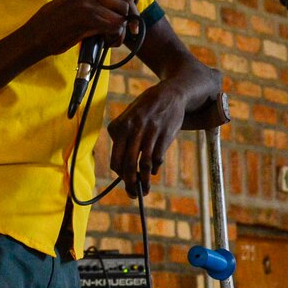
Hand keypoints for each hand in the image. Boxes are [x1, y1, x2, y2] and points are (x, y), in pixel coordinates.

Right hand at [28, 0, 136, 57]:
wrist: (37, 33)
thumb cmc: (58, 21)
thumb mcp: (78, 2)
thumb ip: (98, 1)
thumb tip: (124, 11)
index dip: (132, 12)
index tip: (133, 25)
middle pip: (126, 5)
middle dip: (129, 23)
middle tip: (119, 36)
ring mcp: (89, 2)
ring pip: (123, 18)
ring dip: (121, 33)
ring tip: (109, 40)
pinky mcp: (88, 17)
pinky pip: (115, 27)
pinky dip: (115, 38)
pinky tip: (105, 42)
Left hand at [106, 82, 188, 197]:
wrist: (170, 93)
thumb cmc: (147, 108)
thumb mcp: (129, 117)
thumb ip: (123, 138)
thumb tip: (123, 166)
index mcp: (120, 127)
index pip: (116, 159)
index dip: (120, 174)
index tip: (125, 180)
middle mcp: (133, 130)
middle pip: (128, 164)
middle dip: (130, 183)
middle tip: (132, 194)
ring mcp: (149, 132)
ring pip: (144, 164)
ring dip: (144, 181)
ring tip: (144, 191)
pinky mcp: (165, 135)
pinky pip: (158, 158)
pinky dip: (155, 168)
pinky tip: (154, 171)